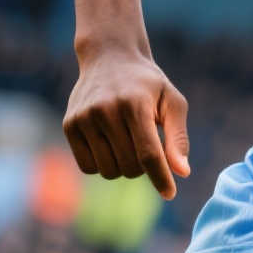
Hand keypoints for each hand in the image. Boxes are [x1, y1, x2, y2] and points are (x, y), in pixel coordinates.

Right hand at [63, 49, 191, 199]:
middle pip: (130, 166)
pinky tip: (110, 144)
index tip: (170, 194)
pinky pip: (88, 167)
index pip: (149, 154)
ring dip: (123, 167)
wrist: (110, 57)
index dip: (161, 178)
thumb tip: (182, 172)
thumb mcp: (172, 102)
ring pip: (108, 171)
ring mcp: (84, 118)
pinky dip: (102, 164)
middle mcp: (106, 111)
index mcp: (135, 105)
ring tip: (128, 142)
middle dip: (144, 166)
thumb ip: (178, 137)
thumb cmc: (148, 84)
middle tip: (147, 145)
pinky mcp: (69, 125)